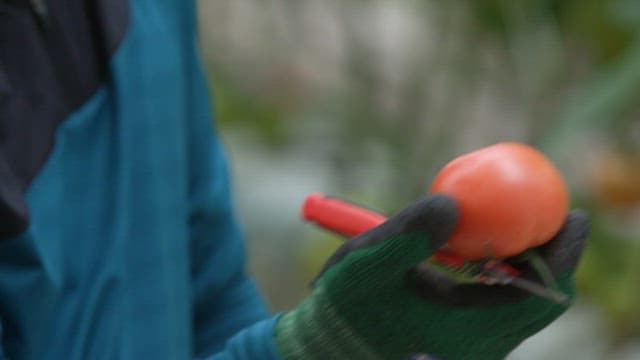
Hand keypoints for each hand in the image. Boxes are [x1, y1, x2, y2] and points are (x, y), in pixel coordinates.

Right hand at [275, 194, 588, 359]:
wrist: (328, 347)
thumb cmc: (344, 308)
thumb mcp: (365, 266)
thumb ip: (406, 235)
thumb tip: (451, 201)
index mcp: (467, 333)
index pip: (540, 297)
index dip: (563, 254)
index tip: (570, 215)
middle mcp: (480, 346)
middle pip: (540, 300)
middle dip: (549, 254)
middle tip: (547, 212)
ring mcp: (472, 346)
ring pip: (521, 303)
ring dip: (524, 264)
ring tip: (516, 226)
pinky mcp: (460, 340)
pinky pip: (499, 306)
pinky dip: (501, 274)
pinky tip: (481, 249)